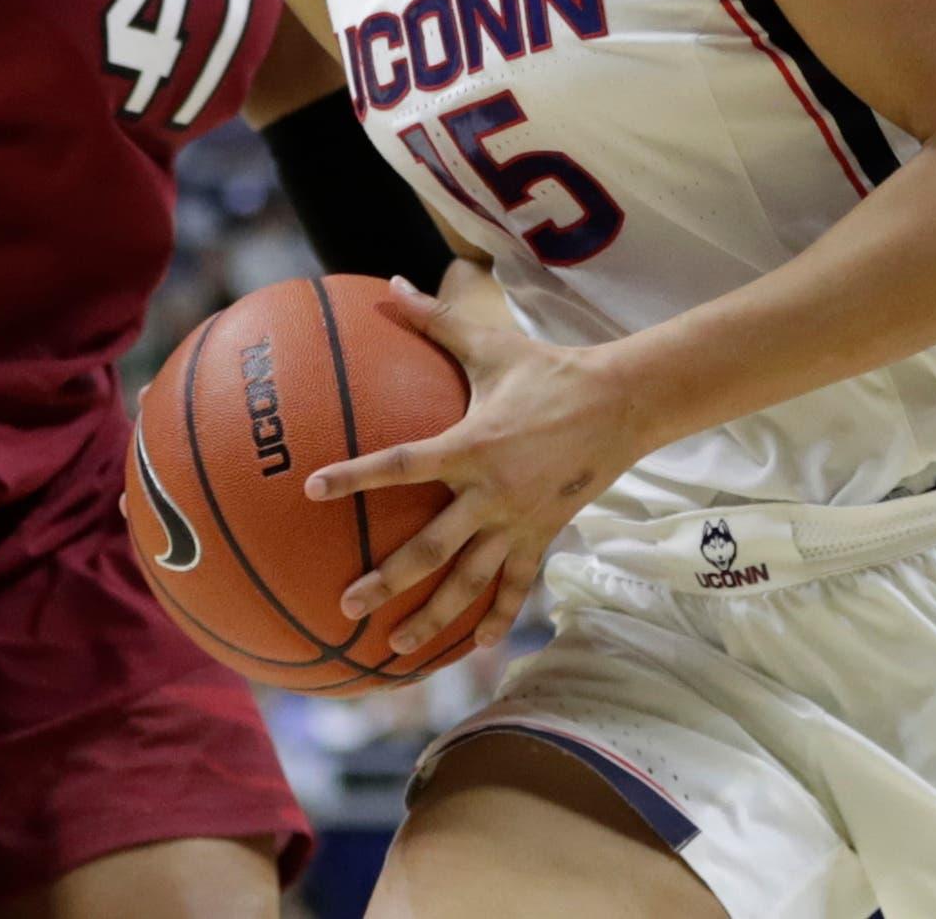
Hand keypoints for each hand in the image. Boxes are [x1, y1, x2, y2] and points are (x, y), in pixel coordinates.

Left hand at [304, 280, 648, 657]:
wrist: (621, 403)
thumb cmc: (550, 371)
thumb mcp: (489, 344)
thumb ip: (434, 319)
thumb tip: (389, 284)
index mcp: (471, 446)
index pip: (402, 464)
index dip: (356, 476)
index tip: (313, 489)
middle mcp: (490, 494)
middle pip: (430, 549)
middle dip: (386, 582)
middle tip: (346, 606)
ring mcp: (517, 522)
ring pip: (469, 582)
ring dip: (432, 618)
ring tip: (395, 650)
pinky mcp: (541, 536)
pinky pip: (516, 587)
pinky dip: (495, 619)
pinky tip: (471, 648)